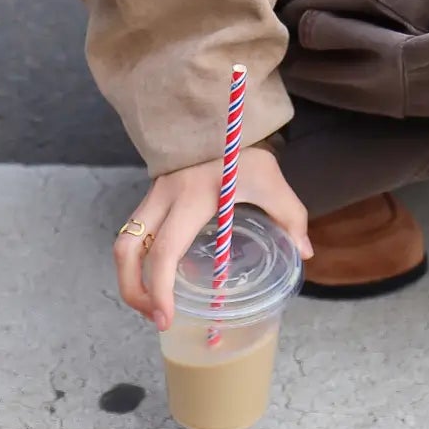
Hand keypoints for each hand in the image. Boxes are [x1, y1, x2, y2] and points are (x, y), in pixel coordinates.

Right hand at [113, 146, 312, 332]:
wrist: (218, 110)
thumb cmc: (244, 147)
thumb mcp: (270, 178)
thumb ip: (289, 215)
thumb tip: (304, 253)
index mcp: (191, 198)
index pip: (165, 252)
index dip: (160, 290)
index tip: (166, 318)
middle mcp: (163, 197)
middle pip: (126, 250)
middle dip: (132, 290)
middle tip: (154, 317)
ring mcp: (153, 194)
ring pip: (124, 241)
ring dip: (130, 276)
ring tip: (153, 303)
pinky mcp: (152, 194)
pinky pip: (135, 231)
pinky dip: (139, 259)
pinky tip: (160, 274)